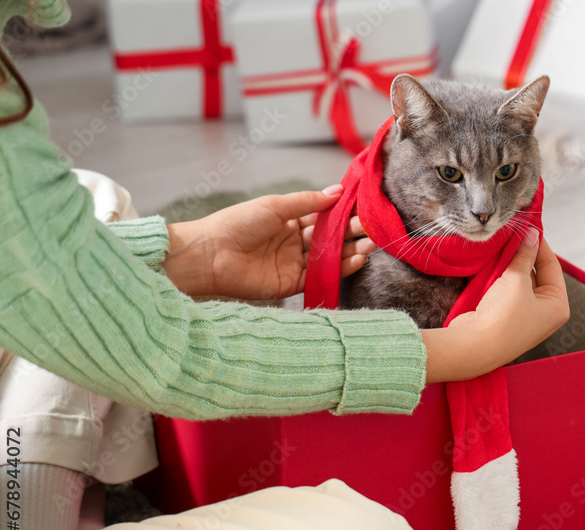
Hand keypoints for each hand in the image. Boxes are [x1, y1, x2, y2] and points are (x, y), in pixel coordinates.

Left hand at [163, 187, 375, 298]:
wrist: (211, 255)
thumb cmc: (237, 223)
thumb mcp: (275, 205)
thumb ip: (308, 202)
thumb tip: (338, 190)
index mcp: (289, 220)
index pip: (323, 215)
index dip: (343, 212)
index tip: (364, 208)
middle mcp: (294, 241)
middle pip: (330, 237)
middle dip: (352, 232)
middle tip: (373, 228)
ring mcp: (295, 262)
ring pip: (329, 256)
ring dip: (351, 250)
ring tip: (371, 244)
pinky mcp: (293, 283)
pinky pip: (321, 275)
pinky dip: (340, 268)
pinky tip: (356, 259)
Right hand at [421, 230, 569, 382]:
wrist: (474, 346)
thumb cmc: (503, 318)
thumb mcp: (517, 280)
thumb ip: (524, 255)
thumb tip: (531, 234)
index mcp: (558, 306)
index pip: (552, 266)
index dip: (539, 245)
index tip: (528, 227)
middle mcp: (544, 312)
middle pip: (536, 273)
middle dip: (523, 254)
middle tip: (513, 234)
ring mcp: (524, 316)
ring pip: (519, 281)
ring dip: (510, 264)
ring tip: (502, 245)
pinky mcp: (505, 317)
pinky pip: (506, 290)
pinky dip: (500, 277)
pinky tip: (492, 262)